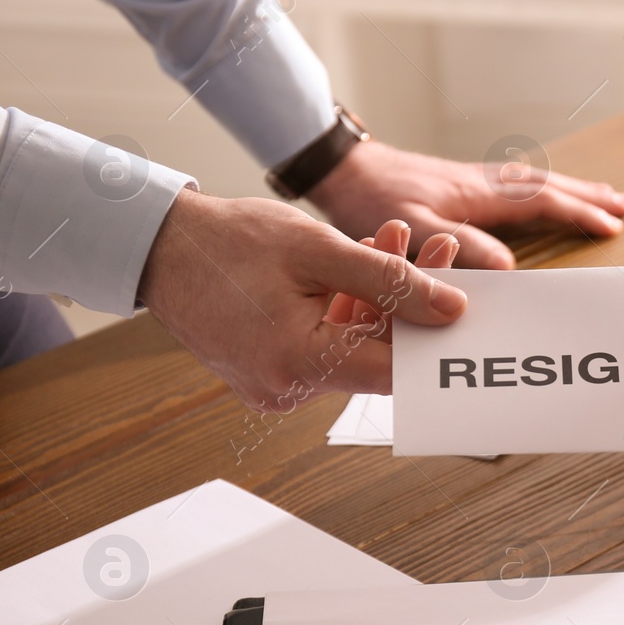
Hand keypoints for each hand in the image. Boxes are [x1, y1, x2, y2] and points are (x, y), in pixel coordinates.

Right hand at [138, 192, 465, 406]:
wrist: (158, 245)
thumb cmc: (227, 242)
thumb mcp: (319, 249)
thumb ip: (391, 281)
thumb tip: (451, 310)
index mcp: (297, 364)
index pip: (393, 371)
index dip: (433, 337)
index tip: (465, 304)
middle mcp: (287, 388)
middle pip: (377, 354)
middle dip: (410, 299)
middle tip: (437, 247)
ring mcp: (276, 384)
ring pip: (354, 343)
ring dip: (381, 293)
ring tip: (394, 237)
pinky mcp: (271, 370)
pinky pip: (326, 341)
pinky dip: (348, 303)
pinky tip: (363, 259)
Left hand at [306, 139, 623, 268]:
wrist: (340, 169)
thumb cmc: (370, 201)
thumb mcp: (411, 231)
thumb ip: (459, 249)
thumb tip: (508, 268)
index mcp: (477, 194)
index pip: (542, 202)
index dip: (580, 213)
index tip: (612, 225)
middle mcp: (482, 182)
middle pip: (549, 185)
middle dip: (589, 196)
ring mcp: (473, 180)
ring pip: (535, 181)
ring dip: (571, 188)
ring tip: (600, 196)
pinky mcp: (460, 182)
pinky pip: (516, 183)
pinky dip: (542, 188)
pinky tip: (543, 194)